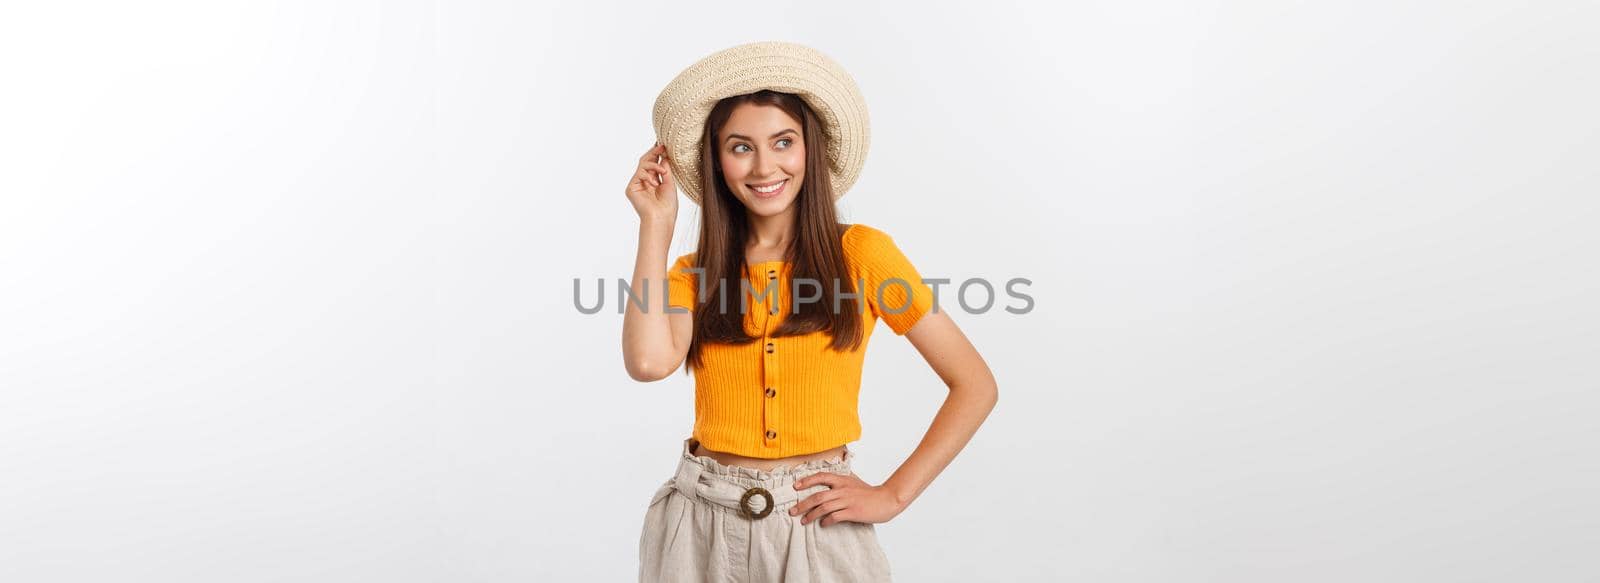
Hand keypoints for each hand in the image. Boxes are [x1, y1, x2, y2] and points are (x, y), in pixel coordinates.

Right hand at [625, 142, 678, 226]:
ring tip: (663, 172)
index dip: (657, 153)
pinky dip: (648, 175)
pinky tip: (655, 183)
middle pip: (645, 161)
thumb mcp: (669, 182)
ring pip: (642, 165)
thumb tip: (663, 154)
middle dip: (654, 153)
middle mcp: (644, 181)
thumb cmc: (668, 205)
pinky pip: (639, 174)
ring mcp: (636, 184)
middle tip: (662, 146)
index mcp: (653, 180)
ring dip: (654, 165)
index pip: (653, 163)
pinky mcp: (631, 188)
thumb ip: (665, 168)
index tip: (664, 145)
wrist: (662, 217)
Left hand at [789, 471, 905, 526]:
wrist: (887, 499)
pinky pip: (835, 517)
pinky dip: (826, 521)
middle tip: (792, 511)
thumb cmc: (870, 493)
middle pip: (817, 496)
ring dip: (811, 515)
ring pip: (824, 507)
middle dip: (802, 504)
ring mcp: (847, 501)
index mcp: (842, 480)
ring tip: (804, 521)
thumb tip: (827, 485)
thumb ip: (841, 482)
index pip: (821, 477)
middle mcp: (843, 489)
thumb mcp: (854, 482)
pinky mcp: (852, 512)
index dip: (806, 481)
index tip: (795, 487)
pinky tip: (823, 524)